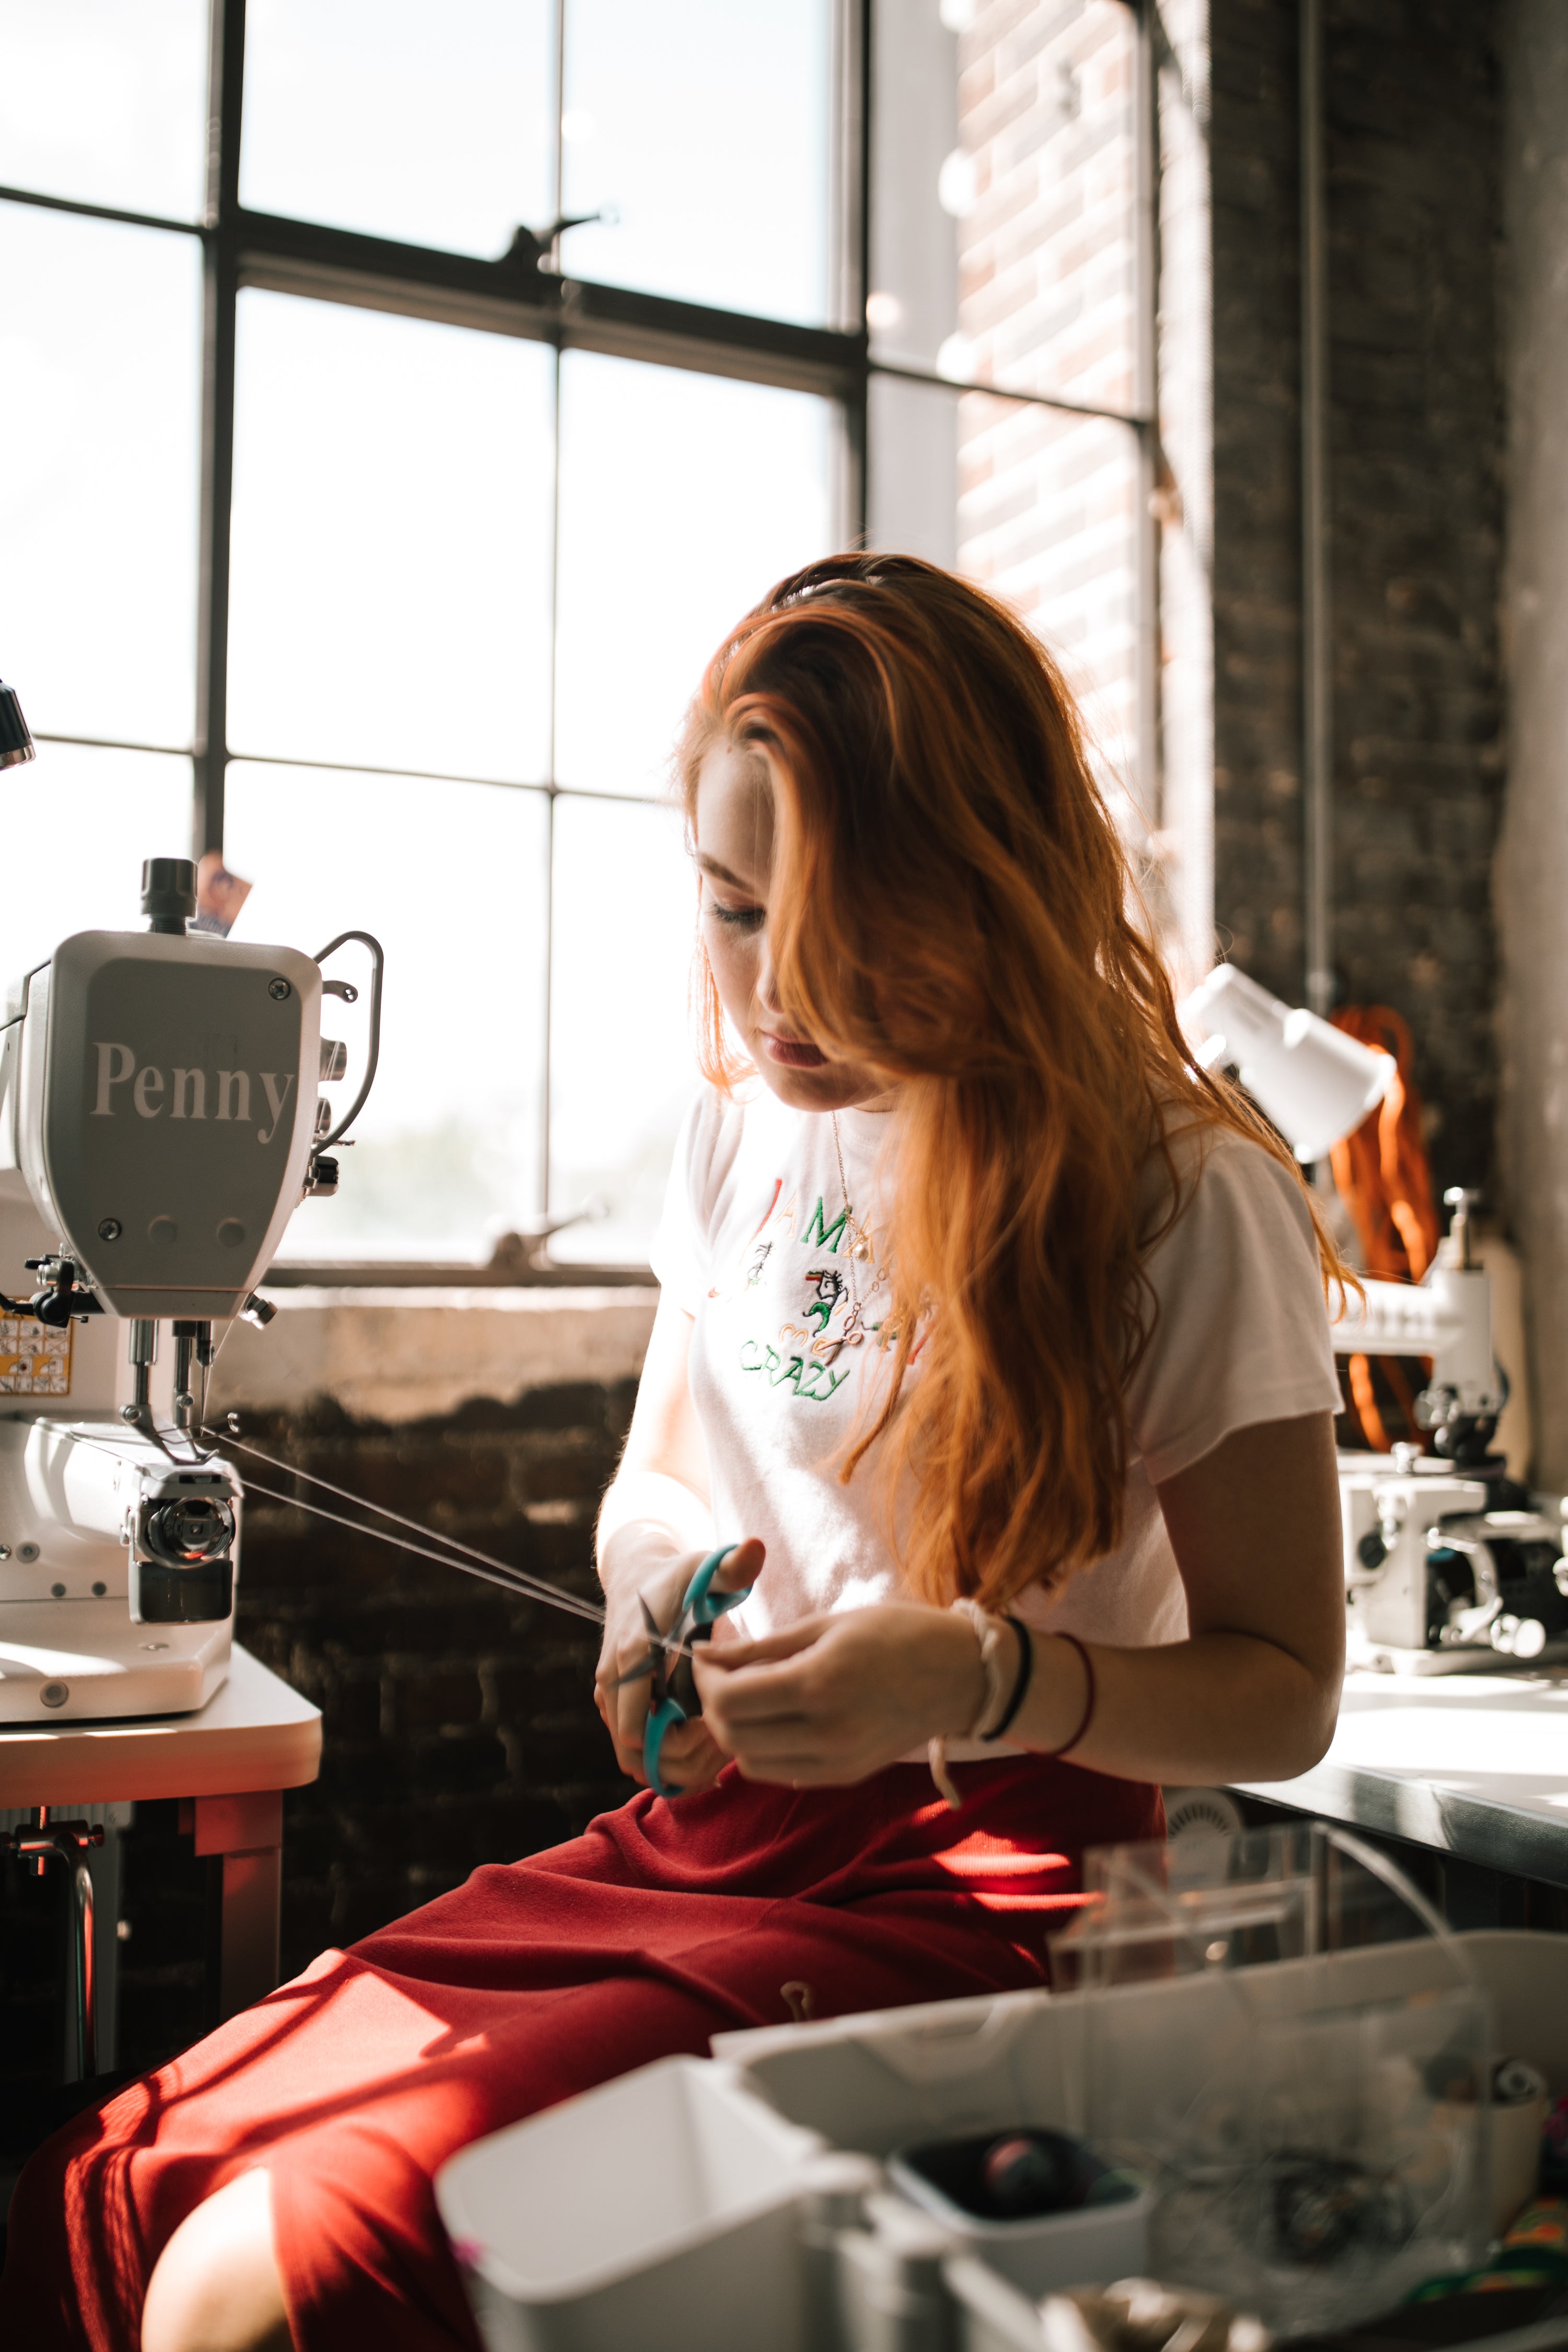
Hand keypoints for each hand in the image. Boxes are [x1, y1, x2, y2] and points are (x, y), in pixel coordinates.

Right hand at [594, 1537, 763, 1792]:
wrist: (638, 1579)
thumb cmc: (680, 1579)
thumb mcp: (705, 1567)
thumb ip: (732, 1565)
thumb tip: (755, 1548)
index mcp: (633, 1655)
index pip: (639, 1726)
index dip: (684, 1738)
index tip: (721, 1722)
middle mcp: (612, 1683)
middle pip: (640, 1754)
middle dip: (688, 1757)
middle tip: (729, 1737)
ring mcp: (610, 1700)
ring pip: (636, 1763)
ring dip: (680, 1765)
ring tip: (721, 1742)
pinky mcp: (615, 1711)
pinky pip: (637, 1757)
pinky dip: (671, 1764)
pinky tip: (708, 1747)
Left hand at [693, 1603, 986, 1786]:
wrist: (961, 1676)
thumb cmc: (898, 1634)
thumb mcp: (827, 1625)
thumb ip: (762, 1647)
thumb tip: (704, 1654)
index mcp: (820, 1684)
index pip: (731, 1699)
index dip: (704, 1679)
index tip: (704, 1656)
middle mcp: (826, 1733)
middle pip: (733, 1736)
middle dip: (711, 1705)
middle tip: (717, 1675)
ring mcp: (837, 1763)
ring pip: (750, 1762)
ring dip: (733, 1731)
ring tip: (743, 1696)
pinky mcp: (845, 1777)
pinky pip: (780, 1772)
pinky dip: (762, 1749)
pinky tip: (774, 1717)